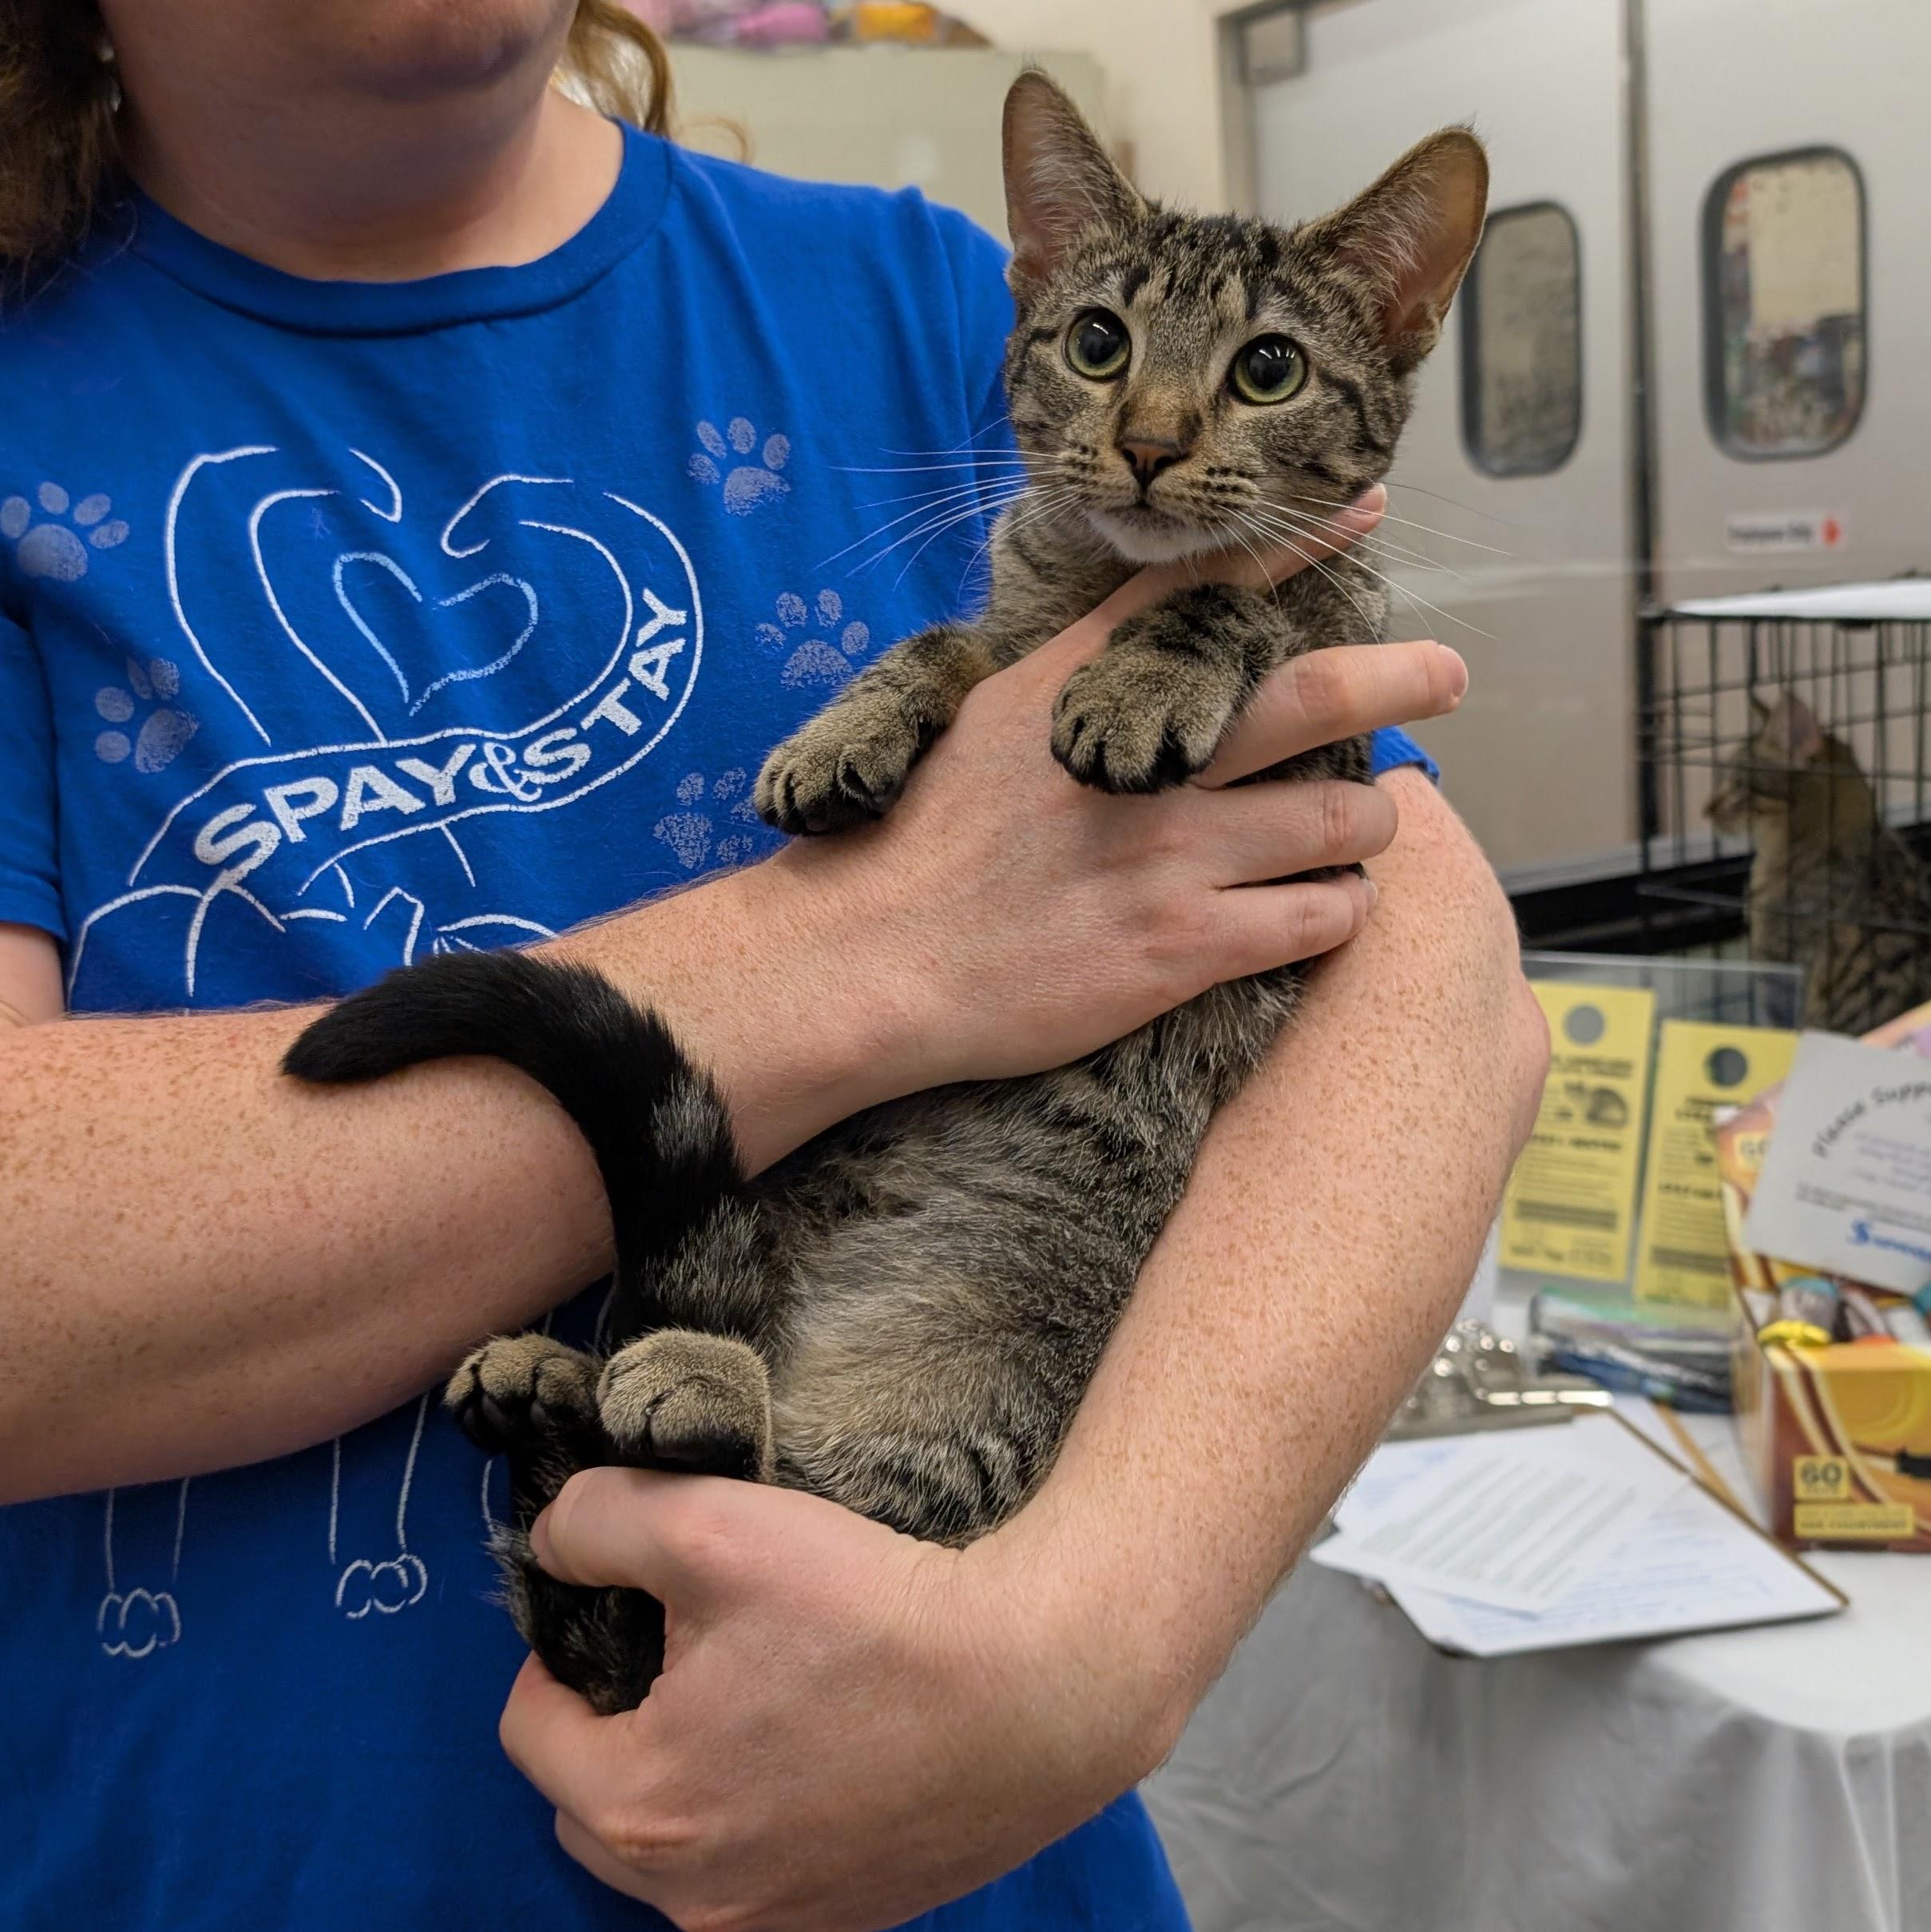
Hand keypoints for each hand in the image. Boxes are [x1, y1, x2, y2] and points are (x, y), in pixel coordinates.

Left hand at [501, 1467, 1147, 1931]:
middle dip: (618, 1724)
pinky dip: (763, 1819)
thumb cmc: (875, 1612)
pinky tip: (822, 1747)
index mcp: (639, 1809)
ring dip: (686, 1779)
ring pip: (674, 1850)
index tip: (633, 1602)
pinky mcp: (851, 1923)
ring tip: (759, 1695)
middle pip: (592, 1801)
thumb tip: (552, 1543)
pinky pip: (759, 1876)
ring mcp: (776, 1927)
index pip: (529, 1726)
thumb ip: (599, 1522)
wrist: (1040, 1687)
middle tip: (693, 1647)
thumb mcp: (714, 1525)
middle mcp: (692, 1902)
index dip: (565, 1647)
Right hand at [760, 485, 1466, 1091]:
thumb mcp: (969, 728)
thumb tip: (1112, 681)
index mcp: (1081, 691)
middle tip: (1448, 673)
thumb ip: (1054, 691)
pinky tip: (1319, 914)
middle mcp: (1142, 758)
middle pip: (1314, 695)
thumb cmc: (907, 851)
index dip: (1296, 546)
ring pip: (1343, 820)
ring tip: (1356, 838)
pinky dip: (1338, 912)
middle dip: (1401, 675)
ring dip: (1367, 827)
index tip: (1364, 510)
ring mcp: (1171, 852)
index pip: (1203, 593)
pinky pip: (1320, 919)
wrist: (863, 960)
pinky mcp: (1185, 946)